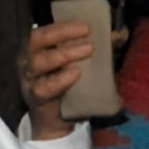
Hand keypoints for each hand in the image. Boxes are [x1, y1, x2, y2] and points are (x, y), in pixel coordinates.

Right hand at [20, 20, 96, 141]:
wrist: (59, 122)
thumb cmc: (70, 87)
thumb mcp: (86, 65)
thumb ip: (101, 49)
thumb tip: (120, 33)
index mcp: (38, 49)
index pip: (45, 30)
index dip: (63, 25)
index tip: (86, 25)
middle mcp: (28, 61)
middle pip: (36, 40)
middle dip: (61, 33)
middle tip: (87, 32)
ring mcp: (29, 80)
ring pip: (38, 62)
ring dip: (63, 54)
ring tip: (87, 50)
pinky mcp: (35, 98)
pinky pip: (44, 88)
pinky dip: (60, 79)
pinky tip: (76, 73)